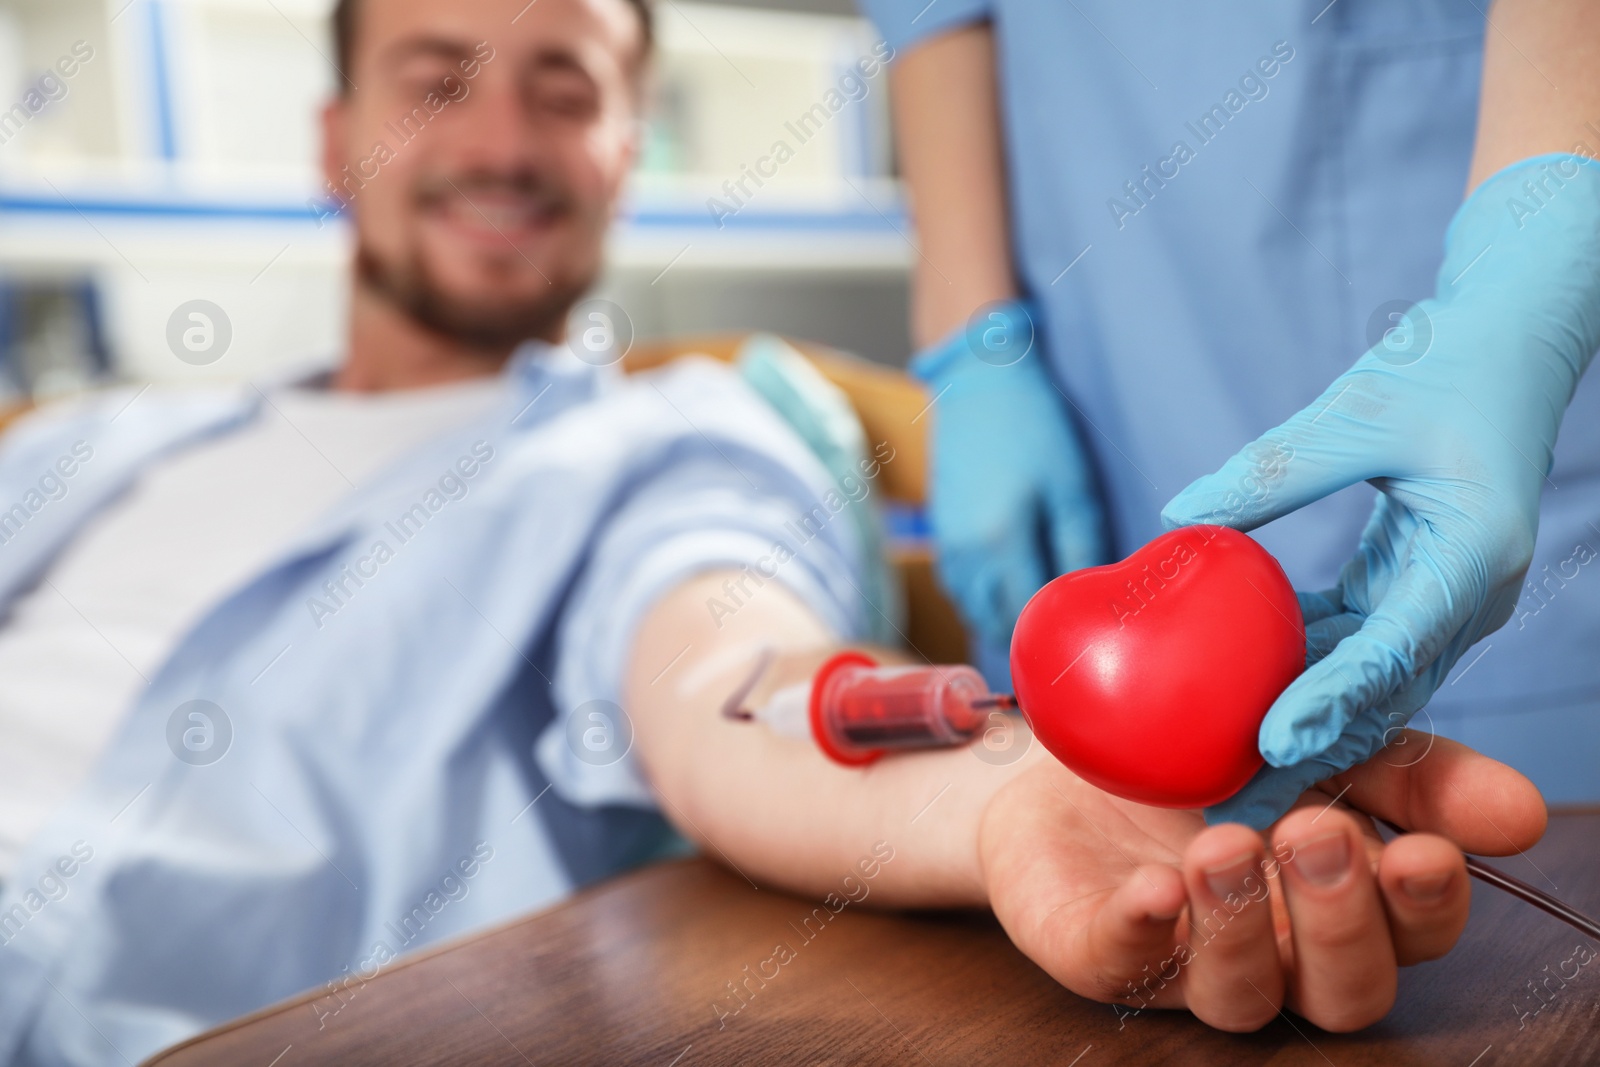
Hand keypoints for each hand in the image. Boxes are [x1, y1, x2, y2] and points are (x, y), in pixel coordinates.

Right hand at [913, 300, 1108, 650]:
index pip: (1029, 617)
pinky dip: (983, 602)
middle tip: (1066, 638)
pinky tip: (1009, 593)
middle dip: (1029, 636)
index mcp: (1002, 542)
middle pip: (996, 624)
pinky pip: (960, 591)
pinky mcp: (941, 536)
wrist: (979, 384)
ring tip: (1040, 623)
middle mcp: (967, 555)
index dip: (1055, 636)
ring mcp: (948, 547)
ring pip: (973, 612)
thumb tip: (1098, 596)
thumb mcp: (1073, 487)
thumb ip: (1082, 548)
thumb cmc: (1034, 429)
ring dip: (1003, 623)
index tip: (1083, 643)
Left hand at [979, 732, 1545, 1031]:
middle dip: (1339, 919)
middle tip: (1314, 835)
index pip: (1413, 936)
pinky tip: (1152, 888)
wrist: (1072, 742)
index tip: (1424, 855)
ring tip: (1224, 845)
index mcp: (1344, 901)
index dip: (1426, 907)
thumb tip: (1521, 812)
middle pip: (1342, 989)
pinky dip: (1141, 929)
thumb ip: (1410, 771)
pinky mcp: (1101, 949)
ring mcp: (1188, 960)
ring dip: (1241, 925)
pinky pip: (1124, 962)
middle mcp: (1277, 950)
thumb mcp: (1317, 736)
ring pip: (1241, 997)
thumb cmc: (1210, 745)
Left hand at [1159, 155, 1599, 827]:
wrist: (1510, 345)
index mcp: (1471, 555)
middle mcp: (1466, 596)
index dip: (1331, 703)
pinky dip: (1302, 674)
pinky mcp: (1415, 590)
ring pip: (1368, 686)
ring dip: (1302, 729)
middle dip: (1313, 757)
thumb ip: (1272, 470)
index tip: (1268, 746)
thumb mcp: (1357, 409)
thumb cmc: (1442, 363)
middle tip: (1236, 812)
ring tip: (1226, 783)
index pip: (1394, 649)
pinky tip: (1234, 698)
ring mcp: (1444, 599)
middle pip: (1382, 696)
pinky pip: (1355, 645)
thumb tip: (1175, 520)